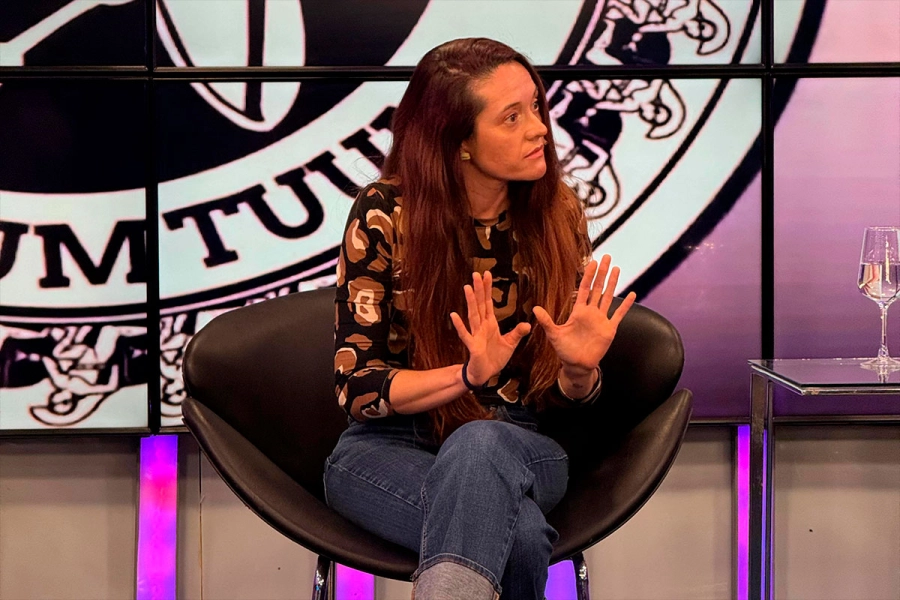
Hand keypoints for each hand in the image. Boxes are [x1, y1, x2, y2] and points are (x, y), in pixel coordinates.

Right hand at [450, 271, 531, 386]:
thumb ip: (517, 333)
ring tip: (467, 287)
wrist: (486, 374)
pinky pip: (466, 335)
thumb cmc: (495, 357)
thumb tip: (528, 324)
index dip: (487, 289)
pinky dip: (460, 326)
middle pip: (480, 305)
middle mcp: (481, 326)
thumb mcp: (510, 344)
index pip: (488, 303)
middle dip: (479, 290)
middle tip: (476, 273)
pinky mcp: (473, 346)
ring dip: (470, 302)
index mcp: (490, 324)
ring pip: (473, 315)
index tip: (487, 274)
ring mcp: (476, 335)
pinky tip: (454, 315)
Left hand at [533, 255, 635, 371]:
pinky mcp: (609, 329)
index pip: (585, 288)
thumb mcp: (554, 334)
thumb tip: (535, 309)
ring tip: (617, 269)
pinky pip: (619, 315)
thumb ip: (547, 321)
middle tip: (607, 257)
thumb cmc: (564, 350)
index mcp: (578, 311)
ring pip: (608, 297)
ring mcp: (601, 319)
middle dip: (602, 273)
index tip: (592, 262)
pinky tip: (632, 294)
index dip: (588, 275)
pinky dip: (626, 305)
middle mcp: (591, 312)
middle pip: (598, 288)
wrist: (577, 364)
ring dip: (612, 283)